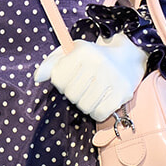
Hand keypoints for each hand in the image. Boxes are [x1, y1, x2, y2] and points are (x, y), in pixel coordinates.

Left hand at [34, 33, 148, 120]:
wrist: (127, 58)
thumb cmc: (92, 58)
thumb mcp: (71, 53)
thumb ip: (51, 64)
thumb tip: (37, 78)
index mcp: (83, 51)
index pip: (58, 79)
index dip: (60, 83)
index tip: (69, 79)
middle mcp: (98, 63)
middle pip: (71, 95)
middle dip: (73, 95)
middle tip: (82, 88)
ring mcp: (112, 78)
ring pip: (84, 106)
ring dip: (85, 105)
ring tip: (90, 95)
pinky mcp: (123, 93)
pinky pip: (100, 114)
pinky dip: (97, 112)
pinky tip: (100, 102)